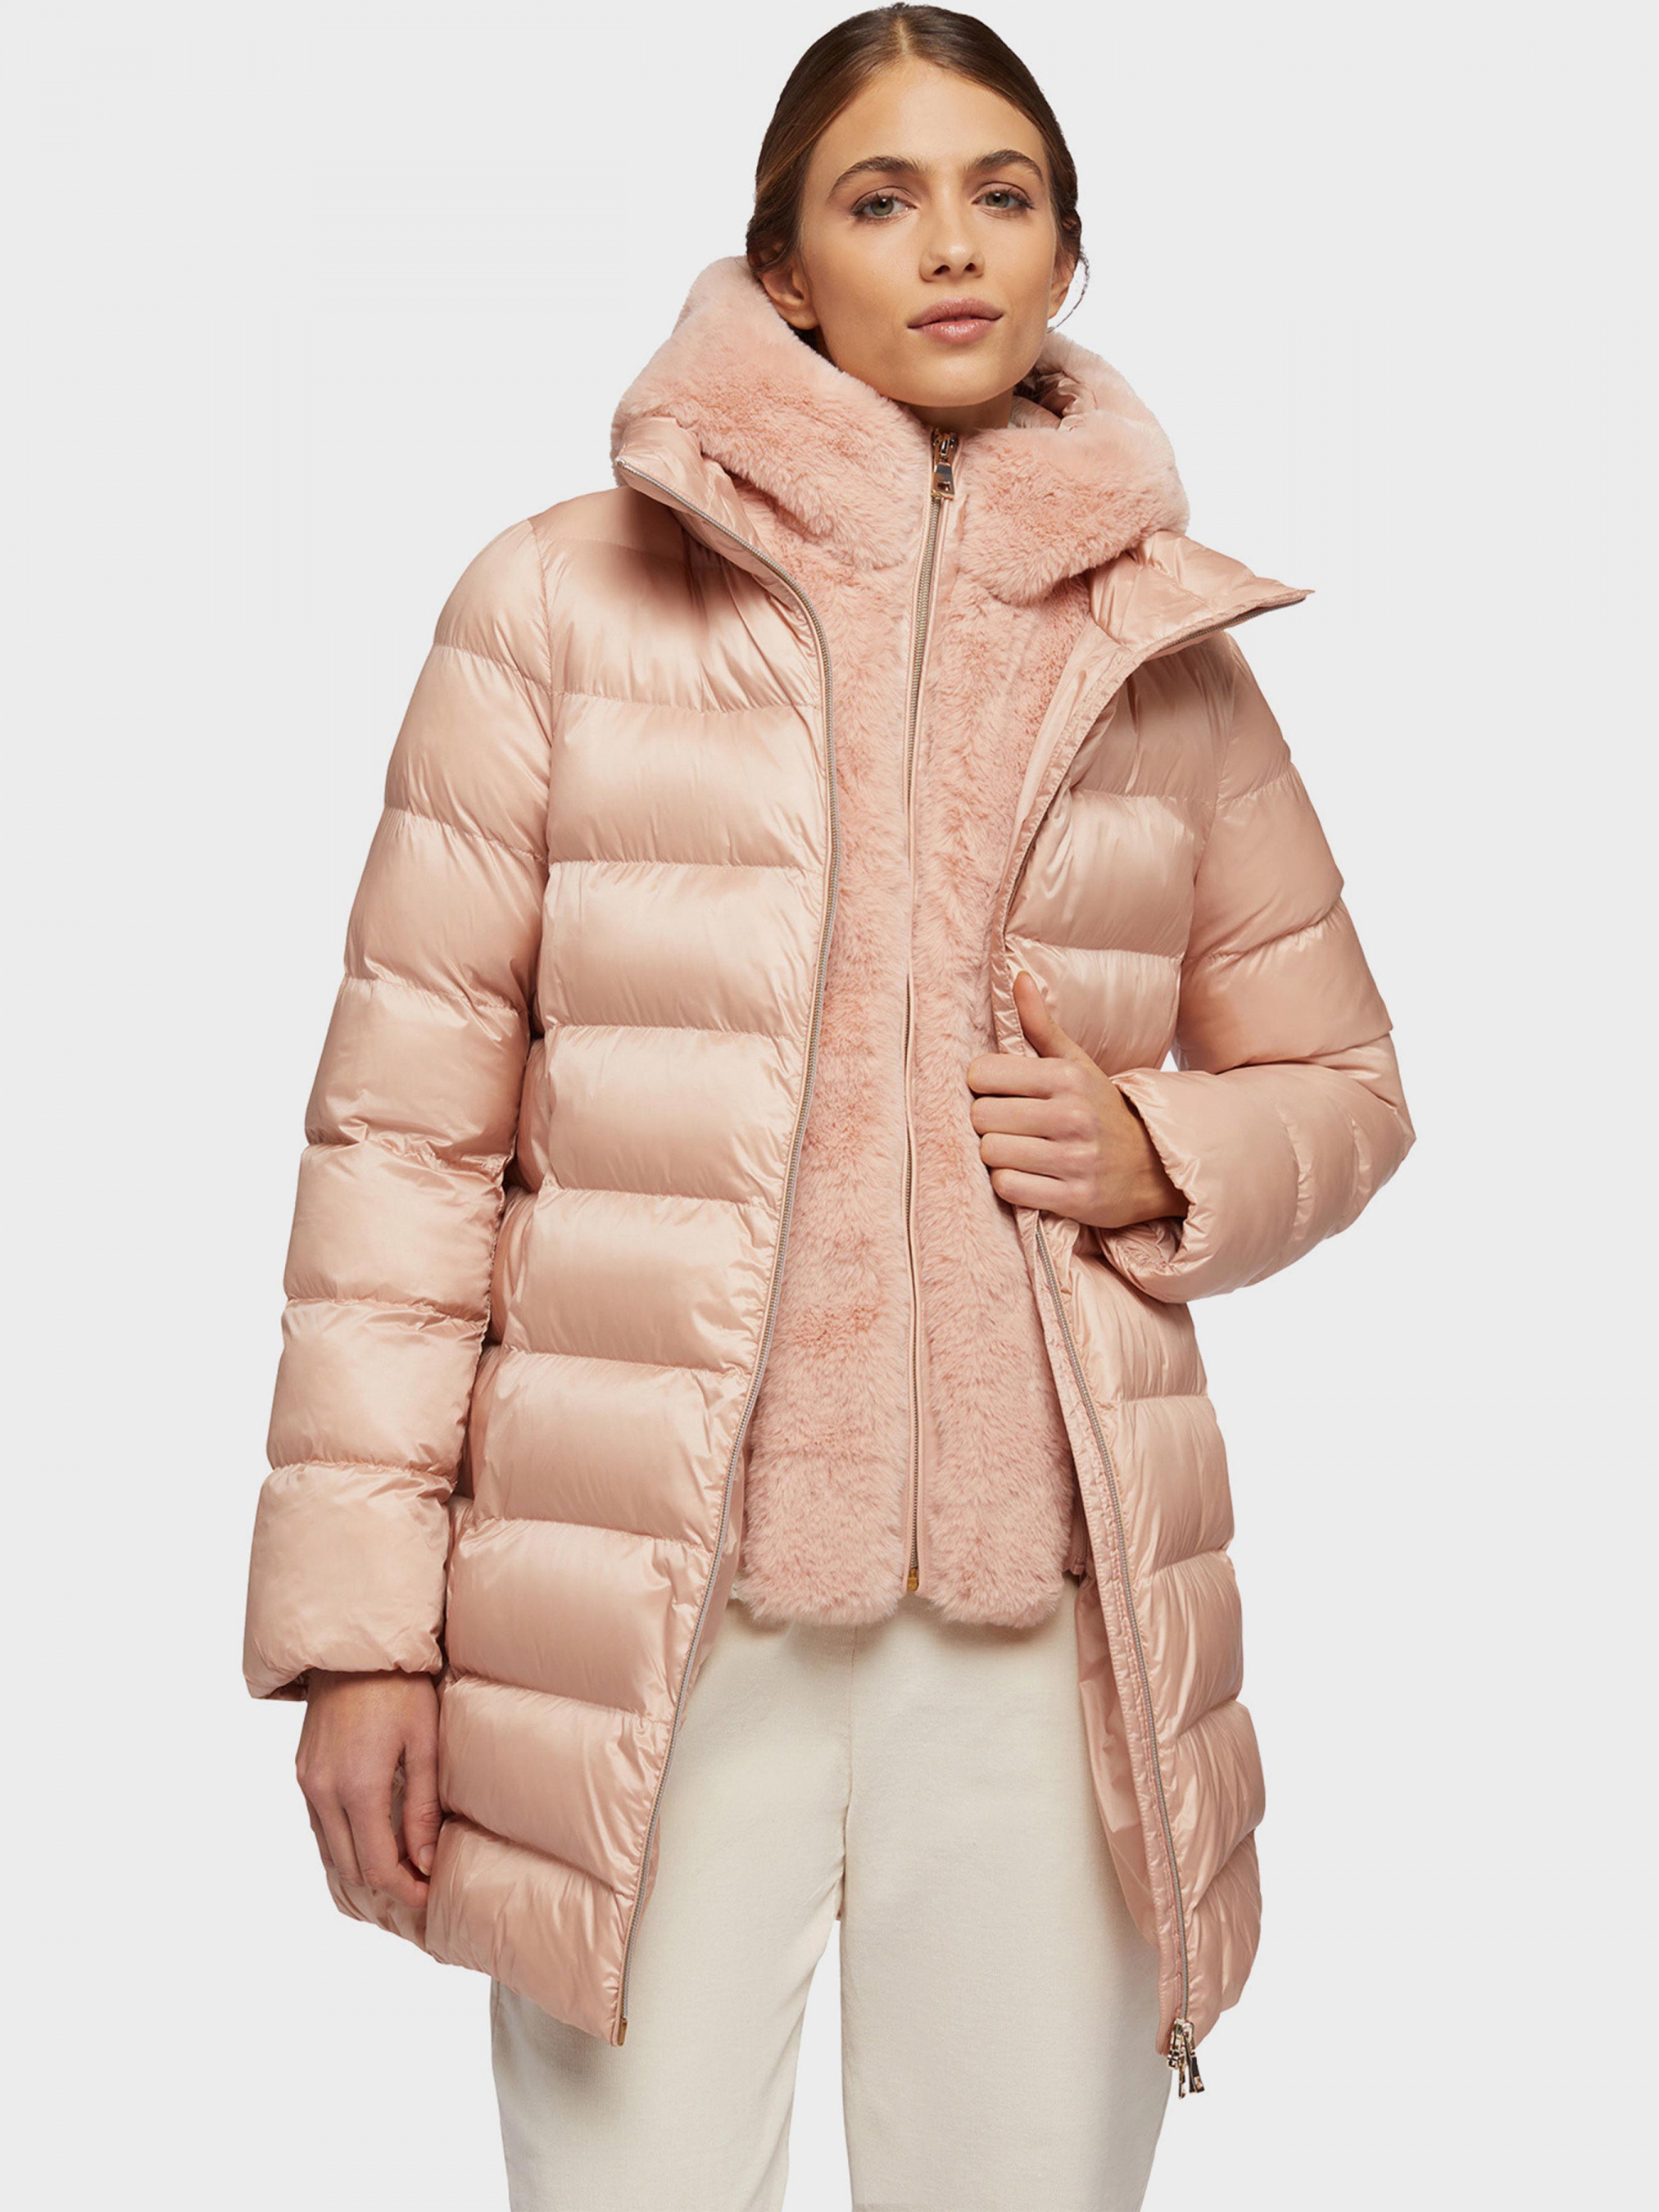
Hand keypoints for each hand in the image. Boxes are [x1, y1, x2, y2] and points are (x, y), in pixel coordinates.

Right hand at [296, 1670, 440, 1913]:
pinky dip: (344, 1840)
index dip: (405, 1889)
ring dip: (363, 1863)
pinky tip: (373, 1831)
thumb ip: (422, 1808)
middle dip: (387, 1881)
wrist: (354, 1648)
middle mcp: (323, 1792)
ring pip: (331, 1851)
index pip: (377, 1867)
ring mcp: (307, 1782)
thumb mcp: (423, 1743)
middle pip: (351, 1868)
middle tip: (422, 1876)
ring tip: (402, 1857)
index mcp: (357, 1788)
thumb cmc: (399, 1688)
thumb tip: (426, 1862)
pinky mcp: (302, 1772)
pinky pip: (319, 1825)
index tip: (431, 1892)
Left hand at [966, 970, 1187, 1230]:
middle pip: (981, 1117)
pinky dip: (1010, 1183)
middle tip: (1008, 1124)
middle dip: (987, 1122)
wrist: (1153, 1166)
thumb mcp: (1077, 1063)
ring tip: (1018, 1149)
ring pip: (991, 1153)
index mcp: (1067, 1076)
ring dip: (997, 1155)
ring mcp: (1075, 1159)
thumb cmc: (1101, 1110)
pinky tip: (1027, 1175)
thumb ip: (1040, 1024)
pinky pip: (1009, 1188)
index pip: (982, 1074)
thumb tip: (1017, 977)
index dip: (982, 1085)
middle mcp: (1072, 1115)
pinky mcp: (1075, 1199)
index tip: (1000, 1092)